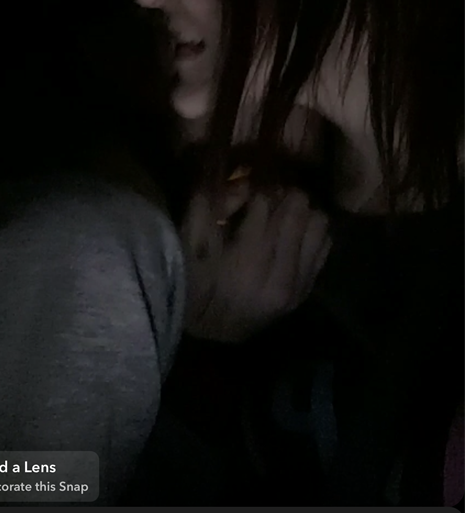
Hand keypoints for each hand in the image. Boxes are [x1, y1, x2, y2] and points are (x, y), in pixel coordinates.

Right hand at [179, 176, 331, 342]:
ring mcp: (296, 287)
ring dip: (301, 212)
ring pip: (317, 226)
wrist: (207, 332)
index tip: (252, 184)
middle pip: (297, 212)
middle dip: (283, 194)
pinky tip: (294, 233)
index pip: (265, 204)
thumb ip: (211, 203)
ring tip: (283, 213)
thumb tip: (243, 180)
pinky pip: (323, 248)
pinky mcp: (304, 292)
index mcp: (246, 262)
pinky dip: (311, 233)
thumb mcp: (189, 240)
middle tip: (270, 192)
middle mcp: (278, 276)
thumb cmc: (190, 282)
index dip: (258, 186)